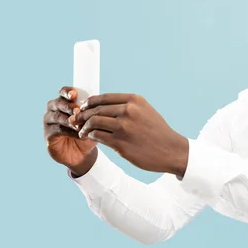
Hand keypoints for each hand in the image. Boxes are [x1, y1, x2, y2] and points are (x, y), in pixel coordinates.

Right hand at [44, 87, 97, 175]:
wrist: (82, 153)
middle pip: (58, 103)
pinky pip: (58, 130)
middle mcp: (53, 110)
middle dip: (69, 106)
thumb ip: (91, 112)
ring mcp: (49, 122)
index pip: (63, 92)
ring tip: (81, 125)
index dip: (67, 92)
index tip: (74, 94)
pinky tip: (79, 134)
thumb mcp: (92, 121)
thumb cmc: (87, 132)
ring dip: (70, 120)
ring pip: (57, 116)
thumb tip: (96, 104)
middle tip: (78, 111)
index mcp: (64, 102)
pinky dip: (69, 131)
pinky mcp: (48, 134)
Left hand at [70, 93, 188, 175]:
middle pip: (96, 109)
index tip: (84, 108)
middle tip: (76, 120)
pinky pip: (97, 136)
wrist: (171, 150)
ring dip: (83, 127)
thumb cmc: (157, 131)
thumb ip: (127, 106)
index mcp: (134, 100)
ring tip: (81, 131)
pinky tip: (89, 138)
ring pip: (94, 122)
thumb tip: (103, 105)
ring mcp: (124, 127)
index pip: (103, 97)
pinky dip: (90, 136)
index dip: (89, 103)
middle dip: (83, 115)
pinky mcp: (120, 143)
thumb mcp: (145, 111)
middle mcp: (128, 111)